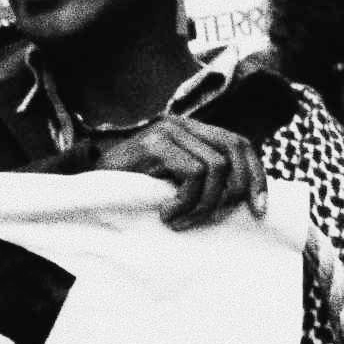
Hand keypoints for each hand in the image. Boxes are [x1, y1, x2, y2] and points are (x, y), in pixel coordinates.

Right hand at [73, 109, 266, 229]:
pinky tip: (166, 214)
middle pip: (234, 150)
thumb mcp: (172, 181)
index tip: (259, 209)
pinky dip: (186, 201)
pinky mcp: (155, 143)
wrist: (83, 186)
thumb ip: (201, 178)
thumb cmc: (128, 191)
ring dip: (203, 203)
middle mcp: (183, 123)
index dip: (256, 176)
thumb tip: (243, 198)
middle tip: (207, 219)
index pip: (240, 144)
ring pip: (215, 167)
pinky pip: (192, 173)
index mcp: (193, 130)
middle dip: (233, 191)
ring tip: (180, 220)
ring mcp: (168, 130)